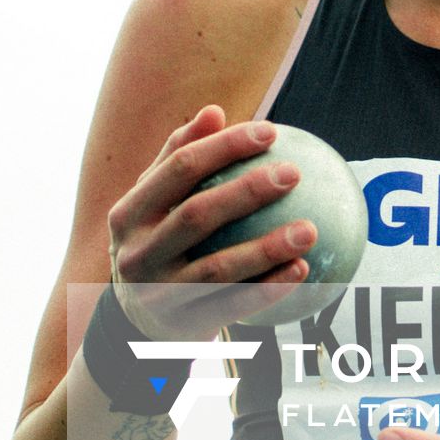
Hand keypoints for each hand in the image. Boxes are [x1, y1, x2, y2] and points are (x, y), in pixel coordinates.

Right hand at [106, 104, 313, 337]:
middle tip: (293, 173)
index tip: (271, 131)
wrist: (135, 324)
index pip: (179, 168)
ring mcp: (158, 295)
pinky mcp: (183, 327)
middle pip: (197, 215)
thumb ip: (177, 160)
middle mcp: (137, 254)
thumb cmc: (157, 244)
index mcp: (129, 213)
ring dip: (268, 248)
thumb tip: (214, 111)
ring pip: (219, 268)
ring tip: (311, 229)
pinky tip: (303, 269)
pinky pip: (234, 305)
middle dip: (247, 191)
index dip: (225, 146)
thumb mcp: (153, 205)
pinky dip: (270, 288)